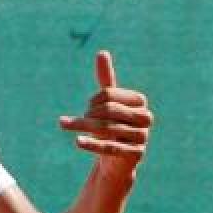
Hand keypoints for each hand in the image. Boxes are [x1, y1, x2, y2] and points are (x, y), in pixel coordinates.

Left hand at [58, 50, 153, 184]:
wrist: (117, 161)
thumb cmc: (112, 126)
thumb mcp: (109, 103)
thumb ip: (106, 80)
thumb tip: (102, 52)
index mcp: (139, 102)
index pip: (109, 94)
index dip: (93, 100)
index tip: (87, 107)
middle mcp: (145, 118)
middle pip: (108, 110)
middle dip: (87, 114)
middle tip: (74, 120)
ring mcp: (142, 137)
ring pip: (107, 129)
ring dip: (83, 127)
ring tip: (66, 125)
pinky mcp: (135, 154)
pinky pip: (111, 147)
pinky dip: (93, 144)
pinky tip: (77, 142)